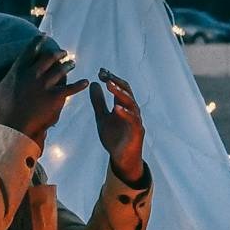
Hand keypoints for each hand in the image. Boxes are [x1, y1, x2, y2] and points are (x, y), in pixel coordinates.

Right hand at [0, 43, 86, 142]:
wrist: (13, 126)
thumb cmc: (0, 109)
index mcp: (19, 71)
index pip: (29, 52)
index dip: (37, 43)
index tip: (43, 36)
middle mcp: (33, 74)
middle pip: (48, 59)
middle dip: (56, 54)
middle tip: (63, 52)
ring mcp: (45, 85)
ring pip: (60, 71)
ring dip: (68, 66)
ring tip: (73, 63)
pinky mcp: (55, 97)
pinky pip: (70, 89)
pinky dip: (79, 86)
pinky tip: (86, 82)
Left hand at [90, 69, 144, 183]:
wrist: (121, 158)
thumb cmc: (114, 138)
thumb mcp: (101, 117)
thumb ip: (98, 102)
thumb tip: (93, 83)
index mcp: (123, 105)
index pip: (120, 87)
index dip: (111, 78)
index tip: (100, 72)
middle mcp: (131, 110)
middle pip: (126, 91)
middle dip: (116, 81)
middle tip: (104, 75)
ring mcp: (135, 120)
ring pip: (131, 102)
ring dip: (120, 93)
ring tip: (110, 85)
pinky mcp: (137, 131)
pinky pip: (133, 120)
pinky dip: (125, 113)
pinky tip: (116, 108)